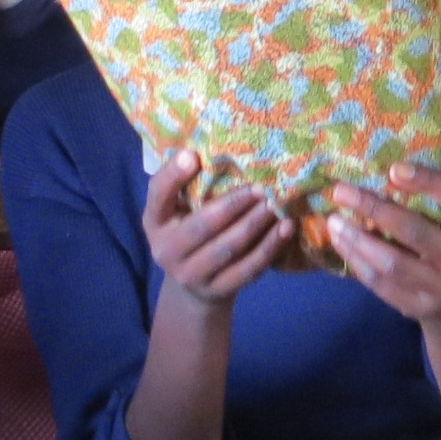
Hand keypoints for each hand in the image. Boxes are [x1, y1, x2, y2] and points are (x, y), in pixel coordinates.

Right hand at [142, 150, 289, 309]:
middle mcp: (165, 250)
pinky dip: (269, 248)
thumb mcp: (179, 207)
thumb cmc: (190, 228)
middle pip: (201, 226)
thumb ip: (189, 183)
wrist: (194, 285)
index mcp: (155, 220)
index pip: (158, 194)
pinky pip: (247, 269)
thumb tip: (210, 148)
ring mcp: (190, 275)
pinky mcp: (217, 290)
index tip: (194, 155)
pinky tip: (285, 228)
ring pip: (228, 248)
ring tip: (276, 204)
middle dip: (233, 205)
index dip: (173, 175)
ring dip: (255, 224)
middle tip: (260, 187)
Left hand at [327, 163, 440, 325]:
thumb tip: (378, 170)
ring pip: (393, 263)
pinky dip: (357, 262)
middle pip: (415, 231)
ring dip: (358, 240)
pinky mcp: (417, 306)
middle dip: (374, 209)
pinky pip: (381, 284)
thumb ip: (430, 199)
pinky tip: (341, 244)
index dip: (426, 181)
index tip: (392, 169)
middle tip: (340, 191)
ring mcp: (440, 287)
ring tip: (334, 221)